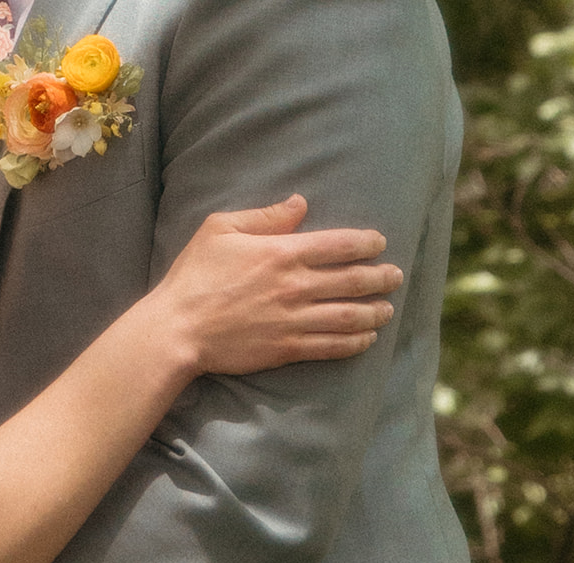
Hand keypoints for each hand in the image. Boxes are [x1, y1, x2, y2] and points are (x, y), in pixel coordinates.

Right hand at [158, 194, 401, 374]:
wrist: (178, 330)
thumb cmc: (194, 276)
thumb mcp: (220, 229)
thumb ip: (265, 216)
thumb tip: (300, 203)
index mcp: (282, 252)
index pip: (340, 245)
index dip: (367, 243)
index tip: (379, 244)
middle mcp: (295, 286)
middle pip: (354, 281)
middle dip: (381, 278)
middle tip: (395, 277)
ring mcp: (294, 320)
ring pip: (350, 316)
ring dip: (375, 312)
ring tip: (388, 309)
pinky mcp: (287, 349)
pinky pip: (332, 346)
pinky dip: (355, 343)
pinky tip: (367, 339)